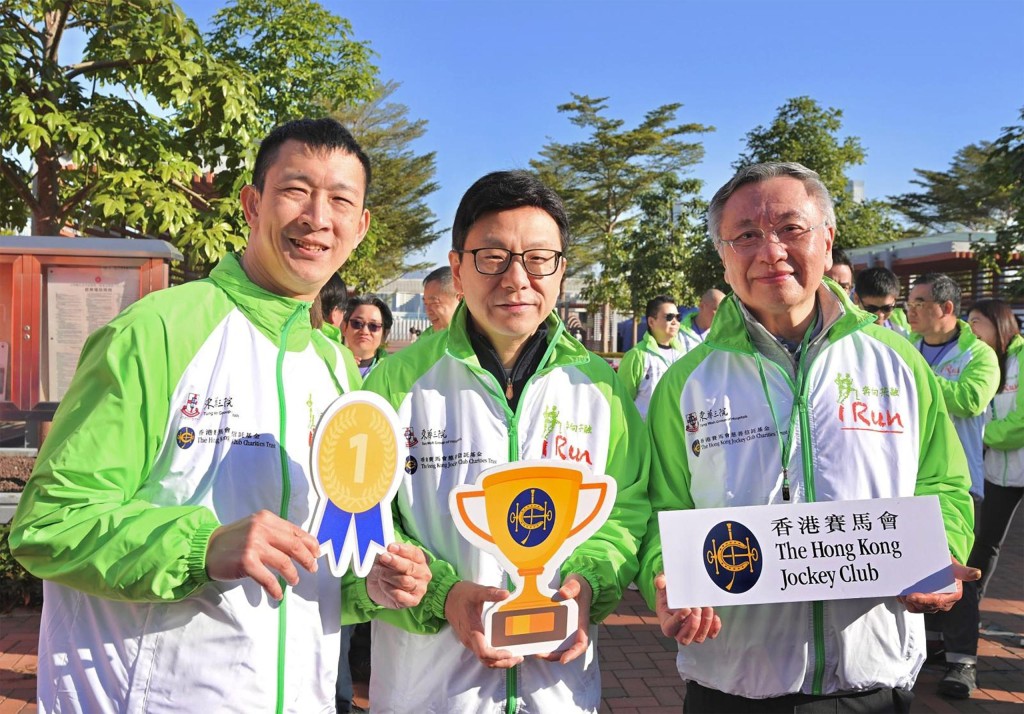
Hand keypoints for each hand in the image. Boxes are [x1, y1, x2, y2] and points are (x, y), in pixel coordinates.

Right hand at [205, 510, 320, 599]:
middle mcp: (262, 529)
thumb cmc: (233, 540)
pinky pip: (268, 579)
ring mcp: (254, 545)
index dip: (309, 543)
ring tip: (294, 581)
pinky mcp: (247, 562)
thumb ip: (274, 533)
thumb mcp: (254, 527)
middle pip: (294, 546)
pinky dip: (275, 589)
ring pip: (284, 562)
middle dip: (307, 559)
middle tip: (312, 569)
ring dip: (292, 574)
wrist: (206, 548)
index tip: (316, 553)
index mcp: (266, 519)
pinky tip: (277, 594)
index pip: (295, 531)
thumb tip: (301, 546)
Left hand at [366, 542, 431, 608]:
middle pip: (410, 567)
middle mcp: (423, 573)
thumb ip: (388, 554)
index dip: (402, 550)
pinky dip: (388, 589)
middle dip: (395, 562)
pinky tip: (383, 585)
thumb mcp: (386, 558)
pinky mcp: (413, 601)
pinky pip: (399, 595)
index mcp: (420, 559)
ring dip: (388, 576)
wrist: (379, 587)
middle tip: (383, 557)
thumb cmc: (386, 569)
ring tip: (379, 574)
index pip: (414, 553)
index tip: (390, 547)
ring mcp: (420, 588)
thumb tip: (386, 551)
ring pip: (404, 581)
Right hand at [443, 580, 522, 668]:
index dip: (497, 656)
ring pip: (484, 659)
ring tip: (514, 657)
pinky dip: (493, 656)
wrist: (446, 597)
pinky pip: (482, 653)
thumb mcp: (476, 591)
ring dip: (498, 661)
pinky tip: (503, 650)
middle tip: (518, 657)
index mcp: (472, 631)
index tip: (510, 652)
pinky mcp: (470, 640)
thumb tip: (506, 594)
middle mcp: (470, 640)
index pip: (484, 652)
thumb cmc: (461, 595)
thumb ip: (491, 593)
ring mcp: (469, 641)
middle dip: (503, 662)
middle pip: (486, 660)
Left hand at [535, 574, 591, 663]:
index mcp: (581, 623)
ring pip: (559, 646)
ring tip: (535, 651)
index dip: (574, 654)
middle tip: (540, 654)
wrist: (576, 582)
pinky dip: (545, 642)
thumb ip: (572, 588)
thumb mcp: (576, 584)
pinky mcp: (558, 625)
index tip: (564, 660)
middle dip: (555, 656)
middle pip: (568, 650)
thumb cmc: (578, 585)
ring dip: (549, 652)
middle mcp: (574, 629)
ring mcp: (566, 629)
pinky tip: (533, 640)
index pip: (581, 644)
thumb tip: (563, 593)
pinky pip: (553, 638)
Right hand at [653, 573, 720, 644]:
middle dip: (692, 625)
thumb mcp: (664, 583)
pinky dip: (714, 628)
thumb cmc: (670, 590)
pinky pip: (710, 635)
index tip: (686, 609)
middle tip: (697, 609)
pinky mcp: (703, 629)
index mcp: (666, 620)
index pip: (669, 628)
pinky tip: (715, 617)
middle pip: (683, 639)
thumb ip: (661, 580)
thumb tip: (660, 583)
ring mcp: (691, 631)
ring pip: (698, 638)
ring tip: (708, 608)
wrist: (681, 592)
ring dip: (705, 625)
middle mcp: (678, 630)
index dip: (678, 621)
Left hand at [898, 556, 980, 613]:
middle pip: (925, 607)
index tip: (911, 596)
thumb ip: (964, 571)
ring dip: (908, 603)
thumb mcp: (955, 566)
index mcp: (952, 595)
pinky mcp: (924, 603)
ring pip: (918, 608)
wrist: (941, 565)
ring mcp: (932, 604)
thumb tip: (977, 573)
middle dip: (913, 602)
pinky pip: (913, 605)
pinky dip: (906, 601)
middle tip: (901, 594)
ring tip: (899, 594)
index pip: (936, 601)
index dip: (923, 600)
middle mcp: (943, 603)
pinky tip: (899, 594)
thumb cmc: (948, 565)